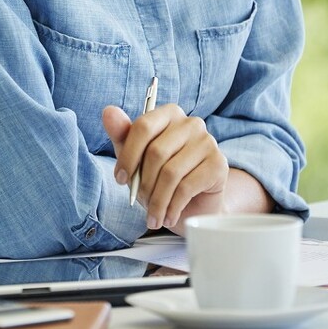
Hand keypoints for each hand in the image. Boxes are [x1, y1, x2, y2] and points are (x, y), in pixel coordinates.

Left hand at [102, 104, 229, 229]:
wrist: (194, 206)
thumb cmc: (161, 178)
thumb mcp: (136, 158)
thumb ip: (122, 135)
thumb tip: (108, 111)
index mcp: (169, 114)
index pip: (143, 127)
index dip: (128, 156)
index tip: (121, 179)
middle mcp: (192, 123)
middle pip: (157, 152)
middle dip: (143, 183)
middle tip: (139, 201)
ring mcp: (208, 142)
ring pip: (171, 173)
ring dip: (157, 200)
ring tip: (153, 215)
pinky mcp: (219, 164)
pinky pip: (187, 187)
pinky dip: (172, 207)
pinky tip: (168, 217)